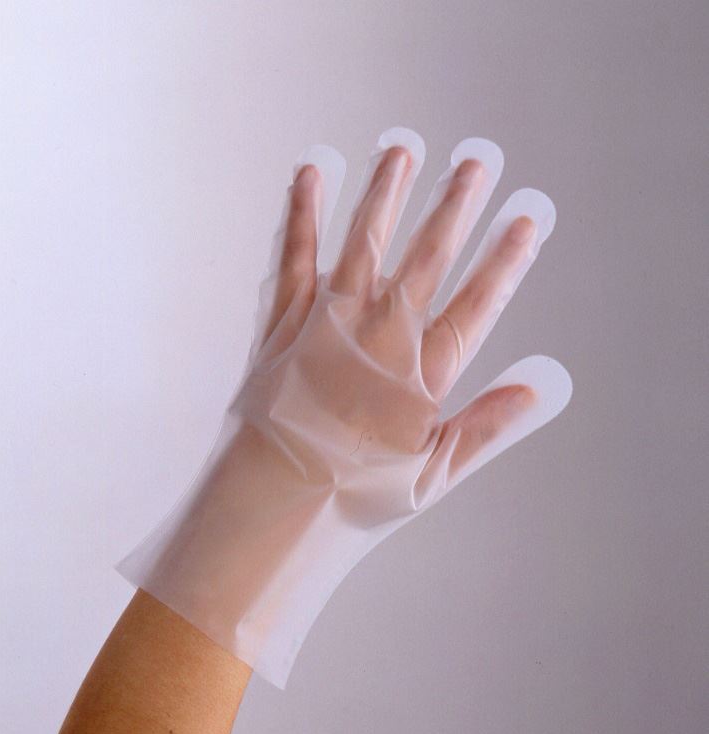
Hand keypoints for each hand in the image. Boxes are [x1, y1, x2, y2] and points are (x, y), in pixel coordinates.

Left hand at [116, 128, 570, 687]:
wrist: (271, 502)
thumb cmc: (354, 496)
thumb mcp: (434, 472)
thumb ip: (490, 422)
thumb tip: (548, 381)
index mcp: (420, 374)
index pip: (477, 302)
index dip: (507, 256)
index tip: (530, 214)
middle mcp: (376, 335)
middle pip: (425, 257)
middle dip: (456, 206)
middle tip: (481, 157)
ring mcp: (326, 323)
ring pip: (363, 243)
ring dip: (386, 193)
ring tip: (404, 144)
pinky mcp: (283, 322)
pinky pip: (295, 256)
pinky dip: (303, 213)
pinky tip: (313, 172)